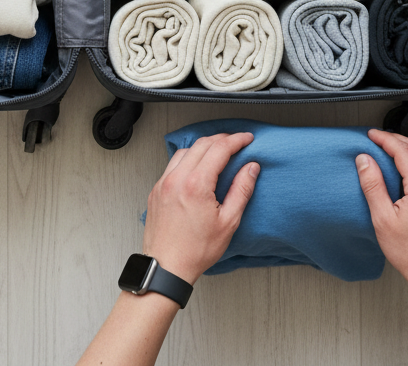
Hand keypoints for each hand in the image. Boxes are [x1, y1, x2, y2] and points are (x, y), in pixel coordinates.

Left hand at [142, 132, 259, 285]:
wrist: (167, 267)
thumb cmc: (196, 251)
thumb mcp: (228, 222)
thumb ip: (241, 190)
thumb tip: (251, 169)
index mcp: (196, 184)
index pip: (219, 149)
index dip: (236, 140)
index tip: (247, 139)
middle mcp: (177, 179)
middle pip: (202, 144)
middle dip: (221, 139)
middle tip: (236, 142)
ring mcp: (163, 183)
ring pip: (185, 151)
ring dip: (203, 146)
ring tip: (217, 152)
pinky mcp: (156, 189)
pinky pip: (172, 164)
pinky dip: (187, 158)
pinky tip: (196, 166)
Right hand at [356, 128, 407, 293]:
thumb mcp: (383, 219)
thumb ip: (373, 185)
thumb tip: (364, 160)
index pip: (403, 151)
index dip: (385, 139)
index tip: (371, 135)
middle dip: (396, 139)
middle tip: (378, 138)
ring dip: (407, 150)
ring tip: (387, 151)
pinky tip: (403, 169)